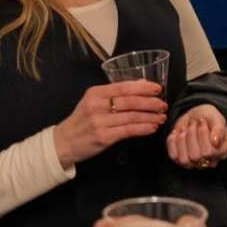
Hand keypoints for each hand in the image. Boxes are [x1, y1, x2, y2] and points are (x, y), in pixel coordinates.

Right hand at [51, 79, 167, 165]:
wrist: (63, 142)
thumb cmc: (82, 121)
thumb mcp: (93, 102)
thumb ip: (114, 93)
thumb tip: (141, 84)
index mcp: (95, 93)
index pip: (123, 87)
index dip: (143, 87)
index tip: (157, 89)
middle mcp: (96, 105)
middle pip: (129, 101)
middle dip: (150, 102)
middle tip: (163, 104)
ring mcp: (99, 122)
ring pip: (131, 116)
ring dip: (150, 116)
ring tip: (161, 117)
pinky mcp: (103, 137)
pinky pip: (128, 130)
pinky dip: (143, 128)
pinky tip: (152, 127)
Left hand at [163, 103, 226, 168]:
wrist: (196, 116)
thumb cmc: (209, 118)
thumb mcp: (217, 119)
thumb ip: (219, 130)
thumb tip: (215, 142)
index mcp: (222, 152)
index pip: (209, 152)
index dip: (202, 134)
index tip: (202, 120)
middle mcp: (209, 161)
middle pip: (195, 156)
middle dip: (191, 135)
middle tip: (193, 123)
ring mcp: (194, 163)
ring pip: (184, 159)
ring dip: (182, 140)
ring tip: (185, 128)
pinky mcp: (180, 159)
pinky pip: (173, 156)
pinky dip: (172, 142)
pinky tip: (177, 132)